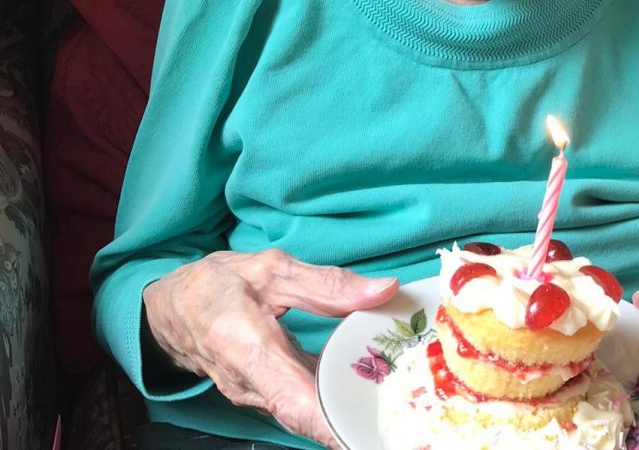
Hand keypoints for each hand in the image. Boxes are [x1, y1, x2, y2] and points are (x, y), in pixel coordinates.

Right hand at [143, 249, 398, 446]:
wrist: (168, 310)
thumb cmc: (215, 284)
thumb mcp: (270, 268)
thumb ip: (328, 283)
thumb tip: (384, 290)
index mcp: (249, 348)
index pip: (297, 400)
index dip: (334, 424)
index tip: (367, 433)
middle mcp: (252, 385)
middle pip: (309, 415)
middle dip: (355, 424)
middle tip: (407, 423)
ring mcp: (256, 396)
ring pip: (308, 414)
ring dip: (349, 416)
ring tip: (400, 412)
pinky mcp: (264, 395)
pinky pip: (302, 405)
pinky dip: (334, 404)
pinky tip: (369, 395)